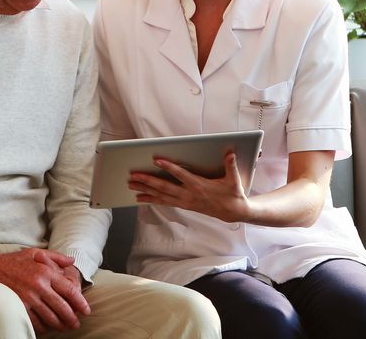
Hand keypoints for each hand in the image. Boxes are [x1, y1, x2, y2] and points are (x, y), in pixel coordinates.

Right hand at [0, 248, 89, 332]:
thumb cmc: (13, 261)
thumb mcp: (35, 253)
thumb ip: (55, 257)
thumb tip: (72, 260)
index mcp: (45, 272)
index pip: (69, 290)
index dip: (80, 302)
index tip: (86, 310)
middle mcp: (38, 285)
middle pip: (62, 307)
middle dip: (72, 318)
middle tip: (76, 323)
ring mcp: (28, 298)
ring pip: (51, 317)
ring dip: (60, 324)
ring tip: (64, 326)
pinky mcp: (19, 307)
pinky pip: (36, 322)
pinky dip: (44, 327)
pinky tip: (47, 327)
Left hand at [129, 152, 249, 222]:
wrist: (232, 212)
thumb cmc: (232, 194)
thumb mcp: (234, 180)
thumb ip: (230, 166)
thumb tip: (230, 154)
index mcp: (200, 186)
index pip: (181, 175)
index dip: (169, 168)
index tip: (157, 160)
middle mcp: (189, 194)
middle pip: (165, 188)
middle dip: (148, 181)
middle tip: (134, 175)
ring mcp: (185, 201)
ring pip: (161, 196)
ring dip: (145, 190)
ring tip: (131, 185)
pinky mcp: (183, 205)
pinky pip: (164, 202)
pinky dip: (151, 199)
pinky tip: (140, 197)